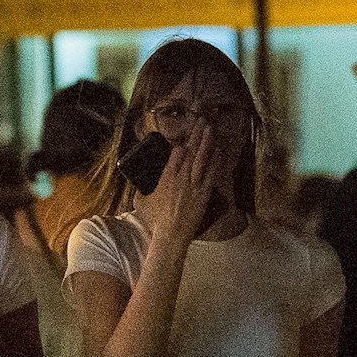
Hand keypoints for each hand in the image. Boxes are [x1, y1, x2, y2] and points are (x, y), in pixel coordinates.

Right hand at [140, 128, 220, 243]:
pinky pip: (211, 173)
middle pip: (191, 150)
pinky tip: (218, 150)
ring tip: (210, 129)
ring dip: (207, 142)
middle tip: (202, 121)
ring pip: (202, 158)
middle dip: (197, 134)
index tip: (185, 139)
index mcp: (166, 177)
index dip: (182, 144)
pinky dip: (215, 160)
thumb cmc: (155, 220)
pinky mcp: (204, 193)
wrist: (171, 234)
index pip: (177, 153)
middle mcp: (181, 177)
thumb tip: (138, 184)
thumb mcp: (142, 201)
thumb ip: (141, 189)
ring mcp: (194, 185)